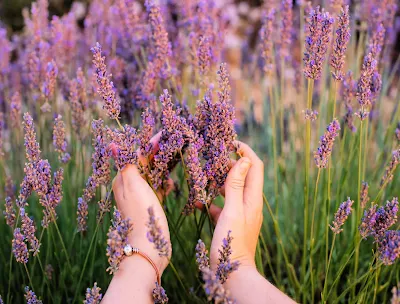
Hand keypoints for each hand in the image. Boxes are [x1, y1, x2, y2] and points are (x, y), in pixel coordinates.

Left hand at [111, 134, 171, 273]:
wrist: (148, 247)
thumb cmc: (141, 213)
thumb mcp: (133, 185)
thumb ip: (126, 164)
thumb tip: (113, 144)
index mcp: (123, 178)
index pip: (137, 154)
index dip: (152, 143)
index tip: (167, 133)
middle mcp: (129, 185)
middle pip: (145, 163)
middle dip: (159, 154)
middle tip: (176, 143)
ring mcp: (140, 196)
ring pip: (153, 175)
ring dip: (164, 169)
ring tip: (177, 162)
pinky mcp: (150, 206)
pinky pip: (157, 188)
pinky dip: (165, 184)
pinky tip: (171, 185)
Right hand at [205, 141, 263, 273]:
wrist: (232, 274)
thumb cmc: (231, 243)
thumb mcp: (232, 211)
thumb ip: (235, 185)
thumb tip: (242, 159)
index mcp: (253, 198)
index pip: (255, 166)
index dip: (245, 151)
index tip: (230, 141)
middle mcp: (249, 203)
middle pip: (242, 175)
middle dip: (228, 164)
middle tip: (211, 158)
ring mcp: (240, 213)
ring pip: (230, 190)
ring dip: (218, 181)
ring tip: (202, 176)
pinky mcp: (231, 222)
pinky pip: (222, 206)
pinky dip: (211, 201)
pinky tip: (197, 202)